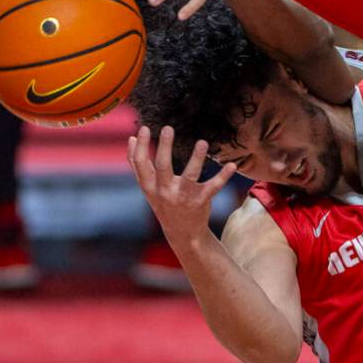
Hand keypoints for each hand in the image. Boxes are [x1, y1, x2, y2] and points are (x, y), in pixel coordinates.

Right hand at [127, 126, 236, 243]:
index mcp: (149, 187)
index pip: (140, 164)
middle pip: (162, 166)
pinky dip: (223, 176)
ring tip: (202, 142)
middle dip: (164, 147)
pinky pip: (213, 186)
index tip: (145, 128)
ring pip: (190, 175)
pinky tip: (232, 165)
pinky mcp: (200, 201)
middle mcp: (164, 192)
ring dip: (196, 158)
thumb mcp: (148, 188)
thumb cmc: (165, 203)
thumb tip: (131, 138)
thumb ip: (140, 165)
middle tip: (168, 128)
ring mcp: (183, 197)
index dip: (141, 146)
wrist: (183, 234)